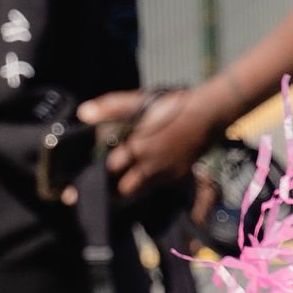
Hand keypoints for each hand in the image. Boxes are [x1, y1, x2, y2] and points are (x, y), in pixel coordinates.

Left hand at [79, 85, 219, 196]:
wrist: (209, 113)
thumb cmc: (173, 105)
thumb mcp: (141, 101)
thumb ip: (111, 107)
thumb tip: (82, 113)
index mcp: (136, 147)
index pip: (109, 169)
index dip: (100, 170)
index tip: (96, 170)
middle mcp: (149, 165)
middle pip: (124, 189)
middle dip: (116, 185)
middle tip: (112, 179)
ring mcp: (165, 173)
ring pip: (142, 191)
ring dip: (134, 186)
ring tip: (130, 177)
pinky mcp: (179, 175)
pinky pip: (160, 186)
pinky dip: (153, 182)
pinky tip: (153, 171)